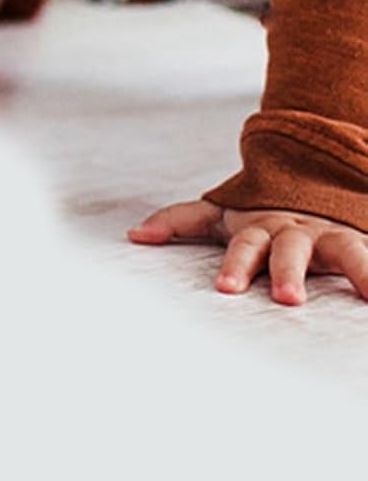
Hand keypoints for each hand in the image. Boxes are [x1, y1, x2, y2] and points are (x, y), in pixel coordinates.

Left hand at [128, 199, 367, 303]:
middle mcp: (296, 231)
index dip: (235, 266)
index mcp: (259, 227)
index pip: (244, 246)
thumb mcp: (221, 213)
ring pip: (345, 250)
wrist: (310, 181)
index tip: (225, 289)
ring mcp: (331, 236)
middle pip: (290, 250)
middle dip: (287, 272)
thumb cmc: (259, 212)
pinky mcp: (360, 242)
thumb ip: (179, 220)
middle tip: (287, 299)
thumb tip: (134, 235)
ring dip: (357, 270)